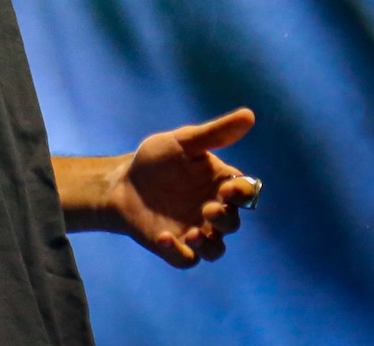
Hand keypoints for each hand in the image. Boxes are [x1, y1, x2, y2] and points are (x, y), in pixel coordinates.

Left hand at [107, 108, 256, 266]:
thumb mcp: (184, 142)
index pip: (244, 193)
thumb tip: (249, 115)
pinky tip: (164, 237)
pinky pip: (186, 259)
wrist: (123, 181)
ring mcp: (195, 231)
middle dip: (224, 219)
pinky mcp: (175, 247)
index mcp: (220, 185)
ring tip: (193, 233)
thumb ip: (215, 133)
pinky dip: (179, 252)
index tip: (228, 189)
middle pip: (232, 223)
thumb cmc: (157, 159)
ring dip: (209, 245)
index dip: (242, 194)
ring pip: (215, 249)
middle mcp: (212, 211)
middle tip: (208, 209)